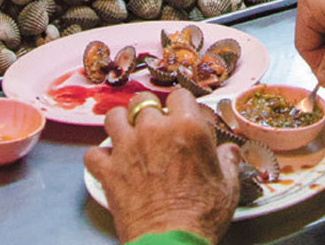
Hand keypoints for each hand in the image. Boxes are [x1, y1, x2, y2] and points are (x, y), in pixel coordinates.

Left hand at [84, 90, 240, 243]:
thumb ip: (228, 161)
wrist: (172, 242)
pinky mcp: (109, 170)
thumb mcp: (228, 186)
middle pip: (144, 102)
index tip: (184, 115)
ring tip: (128, 134)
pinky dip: (100, 157)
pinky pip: (94, 153)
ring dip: (121, 123)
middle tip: (156, 126)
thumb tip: (230, 152)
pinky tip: (110, 163)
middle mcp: (154, 130)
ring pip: (114, 117)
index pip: (180, 95)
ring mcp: (127, 148)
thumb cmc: (201, 216)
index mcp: (187, 127)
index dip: (182, 105)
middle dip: (150, 111)